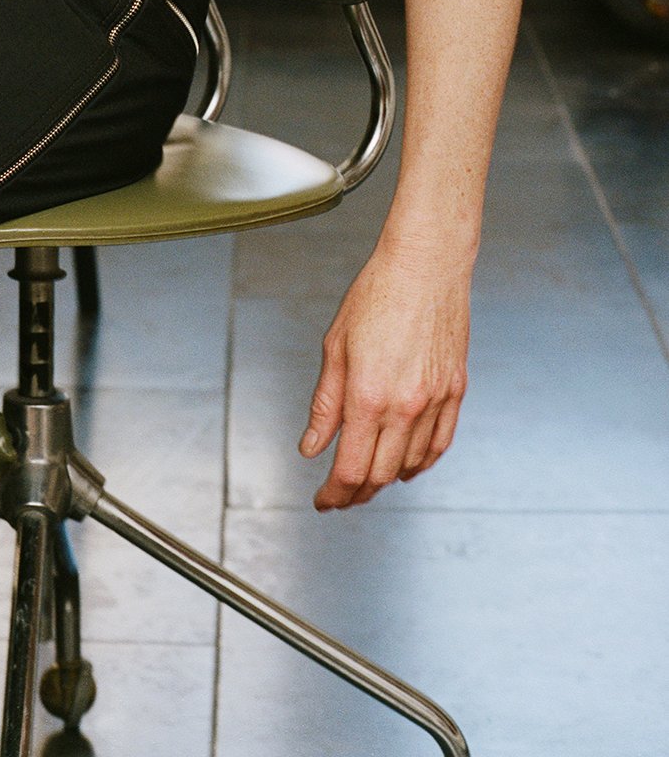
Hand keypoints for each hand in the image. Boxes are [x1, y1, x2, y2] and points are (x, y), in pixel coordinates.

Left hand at [298, 239, 470, 509]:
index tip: (323, 502)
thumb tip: (311, 447)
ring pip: (411, 465)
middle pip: (380, 475)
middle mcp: (405, 407)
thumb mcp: (334, 347)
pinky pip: (440, 445)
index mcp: (368, 396)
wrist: (426, 266)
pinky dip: (421, 463)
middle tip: (339, 496)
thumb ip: (325, 404)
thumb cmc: (375, 296)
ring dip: (387, 480)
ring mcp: (435, 402)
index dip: (334, 494)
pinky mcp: (456, 392)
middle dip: (356, 493)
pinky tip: (406, 467)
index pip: (350, 469)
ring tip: (367, 481)